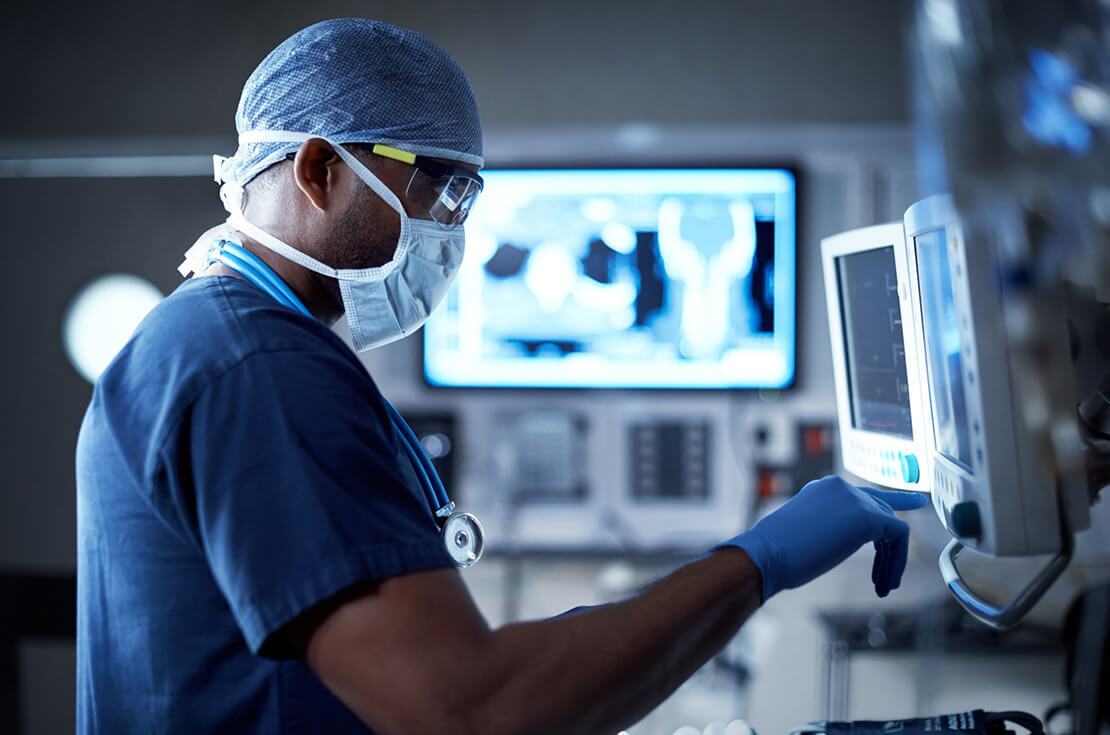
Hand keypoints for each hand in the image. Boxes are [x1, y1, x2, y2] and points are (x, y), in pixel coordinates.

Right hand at [718, 475, 929, 600]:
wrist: (767, 553)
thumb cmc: (778, 553)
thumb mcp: (809, 532)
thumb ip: (830, 527)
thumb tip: (841, 539)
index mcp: (825, 489)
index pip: (864, 496)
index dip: (889, 506)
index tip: (912, 506)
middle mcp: (842, 487)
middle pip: (882, 511)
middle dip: (890, 545)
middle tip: (887, 576)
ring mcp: (855, 499)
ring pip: (892, 526)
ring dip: (891, 560)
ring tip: (884, 586)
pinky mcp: (867, 516)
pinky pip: (898, 536)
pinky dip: (897, 561)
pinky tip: (886, 582)